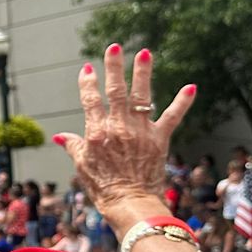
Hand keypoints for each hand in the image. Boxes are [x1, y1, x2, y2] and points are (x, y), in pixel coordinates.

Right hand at [53, 45, 195, 233]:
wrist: (131, 204)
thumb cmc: (104, 188)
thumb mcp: (82, 166)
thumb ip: (73, 146)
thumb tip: (59, 136)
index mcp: (97, 133)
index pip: (90, 101)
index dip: (87, 83)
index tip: (87, 68)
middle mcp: (118, 127)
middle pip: (115, 91)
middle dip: (114, 67)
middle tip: (114, 47)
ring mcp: (140, 131)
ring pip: (140, 96)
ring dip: (143, 73)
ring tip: (145, 53)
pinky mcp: (159, 139)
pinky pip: (172, 117)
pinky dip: (182, 102)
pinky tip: (191, 86)